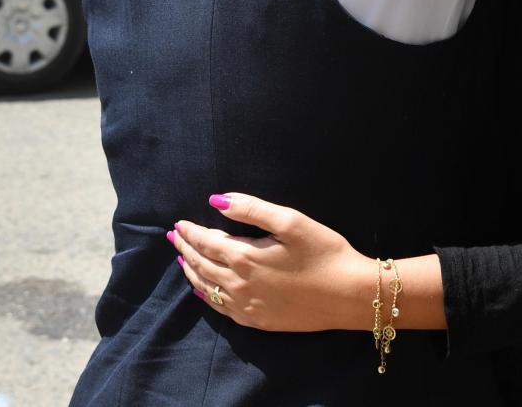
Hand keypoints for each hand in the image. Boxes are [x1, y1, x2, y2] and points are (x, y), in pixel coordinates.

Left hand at [169, 193, 374, 331]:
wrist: (349, 295)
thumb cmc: (324, 252)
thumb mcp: (290, 221)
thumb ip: (251, 209)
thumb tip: (217, 200)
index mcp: (245, 257)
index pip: (207, 241)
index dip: (191, 231)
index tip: (179, 222)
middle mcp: (239, 285)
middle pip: (202, 264)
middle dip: (185, 248)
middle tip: (173, 237)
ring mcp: (247, 307)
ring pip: (207, 288)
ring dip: (192, 271)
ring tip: (182, 259)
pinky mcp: (258, 321)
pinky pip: (221, 308)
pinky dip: (206, 295)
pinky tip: (203, 290)